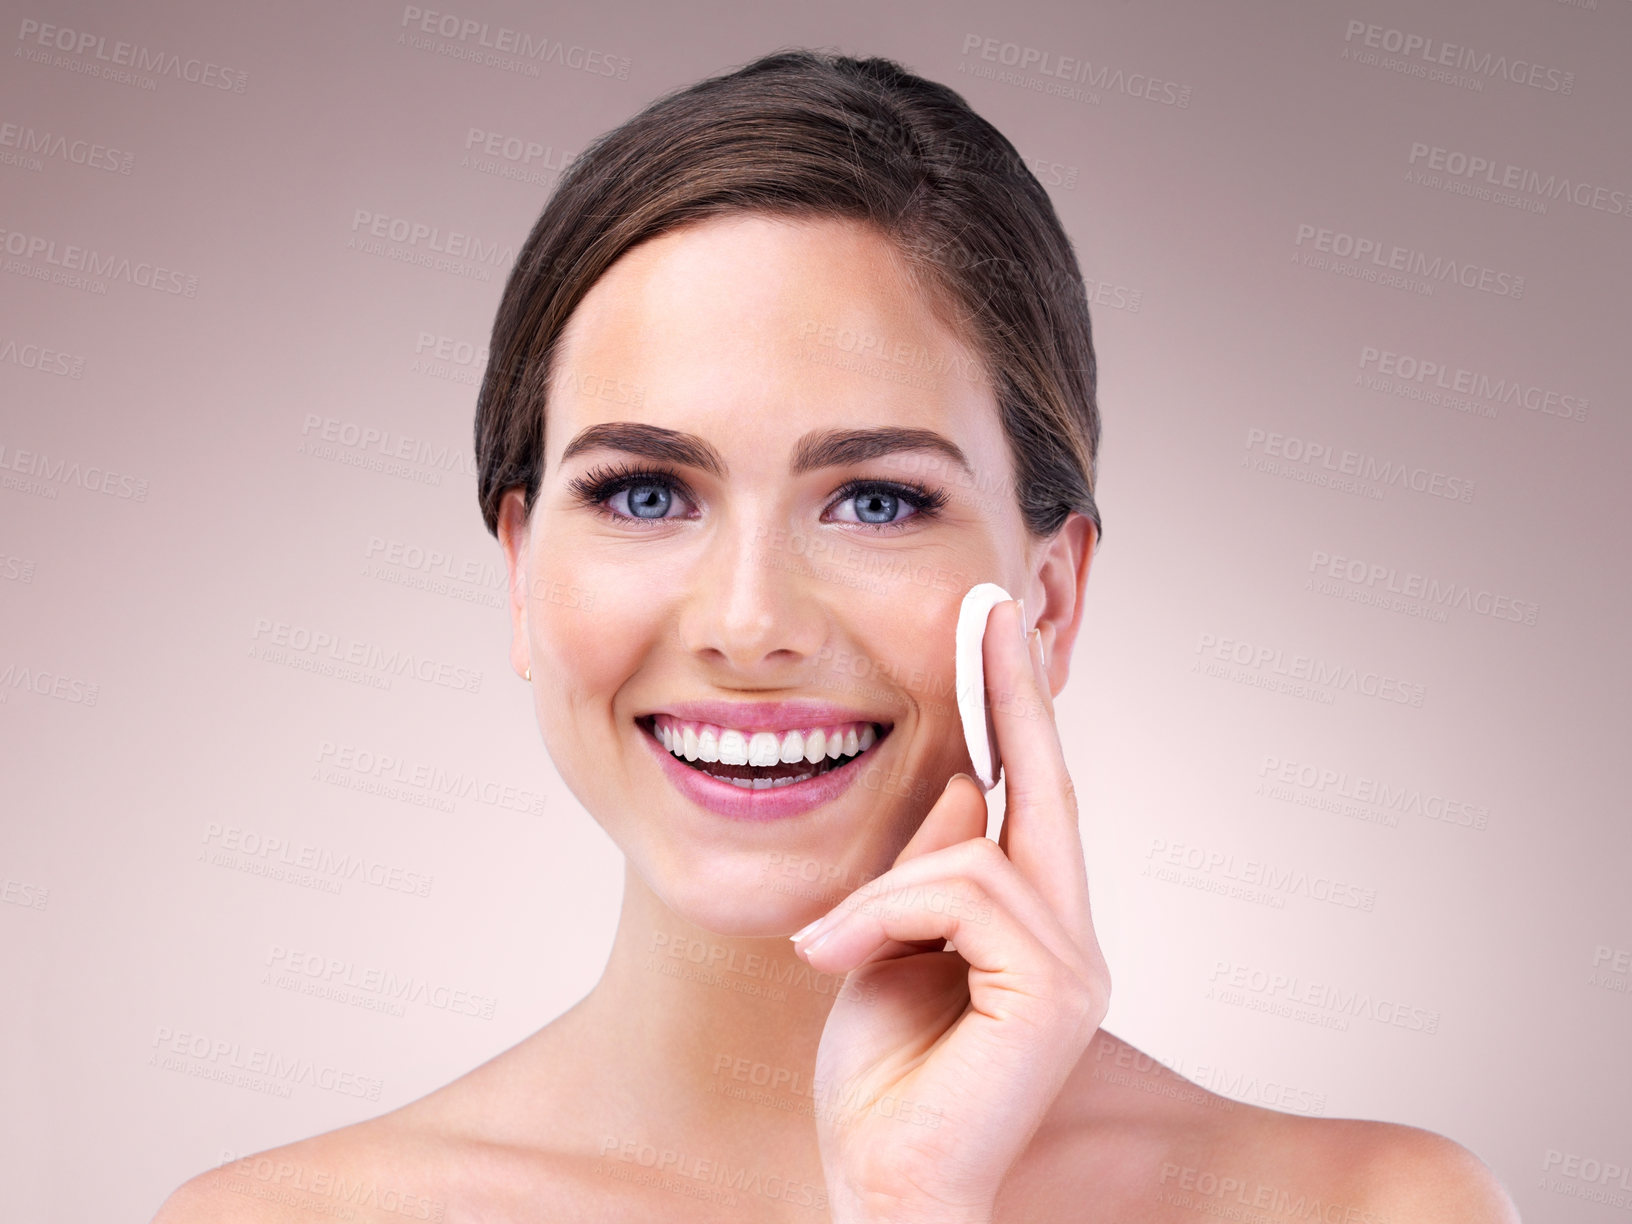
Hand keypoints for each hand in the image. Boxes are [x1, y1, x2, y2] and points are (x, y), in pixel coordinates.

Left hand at [792, 597, 1110, 1223]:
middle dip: (1012, 691)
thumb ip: (926, 873)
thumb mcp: (885, 947)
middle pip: (1043, 786)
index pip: (1029, 795)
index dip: (1014, 710)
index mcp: (1031, 925)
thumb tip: (952, 787)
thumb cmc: (881, 1080)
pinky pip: (959, 896)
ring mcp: (1073, 963)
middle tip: (988, 605)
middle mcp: (1069, 937)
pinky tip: (837, 960)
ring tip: (833, 951)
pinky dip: (884, 917)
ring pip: (972, 853)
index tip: (994, 630)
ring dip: (884, 892)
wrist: (880, 1183)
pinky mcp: (1055, 991)